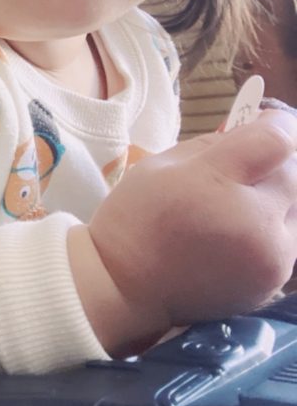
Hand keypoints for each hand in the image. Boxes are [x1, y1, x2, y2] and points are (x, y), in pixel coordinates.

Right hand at [84, 109, 296, 352]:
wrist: (125, 286)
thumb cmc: (136, 218)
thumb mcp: (162, 164)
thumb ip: (215, 143)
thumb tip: (255, 131)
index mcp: (221, 188)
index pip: (278, 142)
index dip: (276, 124)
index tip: (264, 119)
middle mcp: (260, 227)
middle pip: (294, 177)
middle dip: (274, 164)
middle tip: (243, 165)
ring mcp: (273, 261)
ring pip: (294, 210)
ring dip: (276, 198)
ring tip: (236, 203)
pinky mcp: (275, 284)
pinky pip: (287, 240)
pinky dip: (271, 227)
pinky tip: (236, 230)